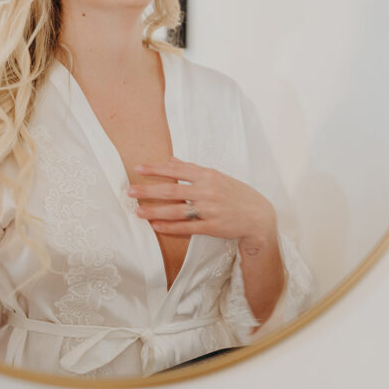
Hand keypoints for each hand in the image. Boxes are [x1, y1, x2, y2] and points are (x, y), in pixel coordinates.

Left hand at [127, 156, 277, 244]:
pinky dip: (170, 227)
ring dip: (155, 211)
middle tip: (129, 191)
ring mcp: (210, 210)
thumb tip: (170, 160)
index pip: (177, 169)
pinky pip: (187, 228)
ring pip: (176, 210)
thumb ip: (192, 170)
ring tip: (138, 211)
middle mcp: (207, 191)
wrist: (259, 216)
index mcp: (208, 175)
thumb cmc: (236, 193)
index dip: (156, 168)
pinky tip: (156, 226)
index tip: (138, 168)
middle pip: (171, 190)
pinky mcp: (212, 227)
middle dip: (148, 190)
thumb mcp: (216, 177)